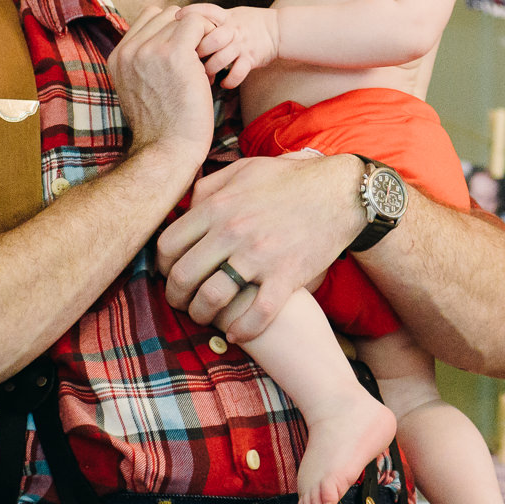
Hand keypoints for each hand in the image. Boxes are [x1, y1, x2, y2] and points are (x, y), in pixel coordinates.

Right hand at [108, 6, 216, 169]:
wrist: (167, 151)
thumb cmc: (165, 127)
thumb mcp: (144, 90)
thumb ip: (148, 64)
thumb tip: (171, 42)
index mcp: (118, 58)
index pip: (149, 18)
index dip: (173, 30)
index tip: (187, 54)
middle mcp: (129, 51)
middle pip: (166, 14)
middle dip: (187, 31)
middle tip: (200, 60)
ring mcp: (148, 50)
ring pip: (182, 17)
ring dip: (200, 35)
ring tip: (205, 65)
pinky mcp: (173, 54)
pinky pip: (197, 22)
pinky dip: (211, 35)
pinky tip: (212, 63)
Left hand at [157, 151, 364, 341]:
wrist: (342, 191)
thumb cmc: (293, 178)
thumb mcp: (245, 169)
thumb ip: (210, 186)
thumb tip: (186, 205)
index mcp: (218, 206)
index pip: (168, 245)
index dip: (162, 266)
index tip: (169, 275)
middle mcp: (232, 232)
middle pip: (183, 276)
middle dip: (175, 297)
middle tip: (181, 303)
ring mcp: (260, 256)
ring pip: (212, 299)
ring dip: (202, 316)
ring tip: (206, 318)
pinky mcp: (287, 275)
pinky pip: (257, 314)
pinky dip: (243, 330)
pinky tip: (237, 334)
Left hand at [183, 4, 280, 88]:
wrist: (279, 30)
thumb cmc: (250, 23)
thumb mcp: (230, 14)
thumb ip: (211, 18)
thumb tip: (183, 24)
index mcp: (226, 17)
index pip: (207, 10)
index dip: (191, 12)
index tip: (177, 17)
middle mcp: (233, 30)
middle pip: (210, 40)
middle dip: (197, 52)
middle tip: (188, 61)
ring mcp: (242, 45)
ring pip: (220, 59)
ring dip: (209, 70)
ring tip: (204, 76)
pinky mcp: (251, 59)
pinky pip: (237, 74)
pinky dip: (228, 81)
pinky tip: (222, 83)